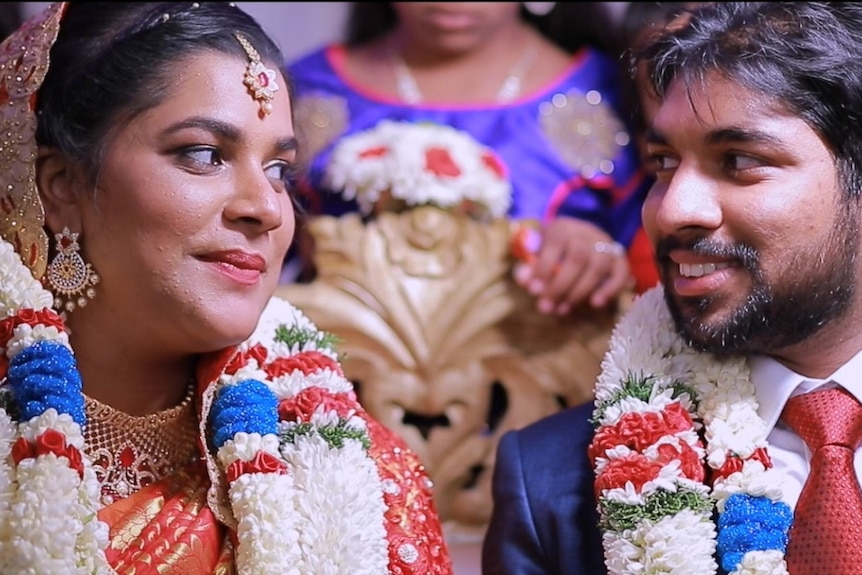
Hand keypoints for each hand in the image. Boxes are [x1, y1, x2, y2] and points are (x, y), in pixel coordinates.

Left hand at [513, 217, 631, 314]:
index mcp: (563, 227)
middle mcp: (587, 233)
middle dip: (560, 286)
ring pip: (599, 267)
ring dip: (580, 292)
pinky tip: (595, 303)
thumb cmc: (551, 248)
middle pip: (578, 258)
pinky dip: (610, 289)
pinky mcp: (619, 258)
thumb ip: (529, 265)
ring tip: (562, 309)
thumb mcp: (536, 251)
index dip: (544, 268)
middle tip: (545, 307)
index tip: (533, 290)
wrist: (577, 236)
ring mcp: (606, 244)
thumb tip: (524, 281)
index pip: (555, 244)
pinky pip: (622, 272)